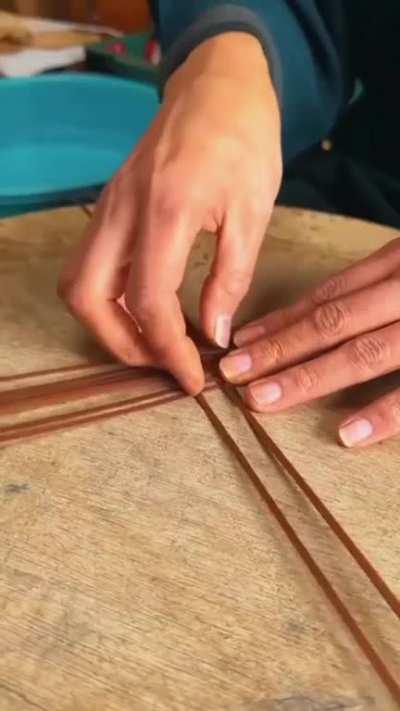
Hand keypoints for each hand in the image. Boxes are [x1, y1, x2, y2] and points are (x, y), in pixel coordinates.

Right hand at [59, 33, 281, 393]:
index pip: (149, 302)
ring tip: (153, 339)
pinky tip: (146, 305)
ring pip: (78, 283)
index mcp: (165, 211)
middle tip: (162, 361)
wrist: (217, 85)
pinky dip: (110, 297)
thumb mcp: (253, 212)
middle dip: (120, 344)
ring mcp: (108, 206)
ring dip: (107, 323)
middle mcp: (122, 210)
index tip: (193, 377)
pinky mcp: (109, 205)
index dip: (169, 351)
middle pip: (87, 298)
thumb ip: (230, 278)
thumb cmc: (244, 141)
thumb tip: (214, 335)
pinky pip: (90, 263)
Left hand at [220, 237, 399, 446]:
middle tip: (230, 372)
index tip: (239, 340)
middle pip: (333, 322)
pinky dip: (381, 414)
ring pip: (363, 354)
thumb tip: (326, 314)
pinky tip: (345, 434)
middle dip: (277, 349)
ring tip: (260, 398)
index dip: (281, 321)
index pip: (330, 295)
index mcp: (398, 264)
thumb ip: (380, 285)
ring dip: (308, 378)